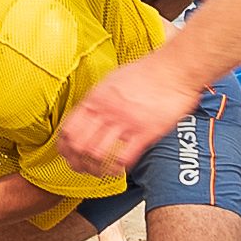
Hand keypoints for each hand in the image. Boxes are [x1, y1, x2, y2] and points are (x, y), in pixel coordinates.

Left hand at [59, 56, 201, 177]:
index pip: (68, 129)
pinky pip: (124, 157)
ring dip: (98, 168)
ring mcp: (125, 122)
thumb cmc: (147, 72)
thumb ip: (99, 99)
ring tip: (102, 171)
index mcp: (95, 99)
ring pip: (98, 154)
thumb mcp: (112, 80)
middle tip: (84, 169)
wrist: (174, 69)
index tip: (69, 155)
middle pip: (80, 146)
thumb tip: (90, 113)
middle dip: (79, 162)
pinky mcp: (145, 132)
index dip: (65, 148)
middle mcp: (107, 111)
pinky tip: (121, 167)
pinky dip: (119, 167)